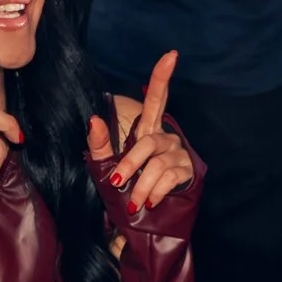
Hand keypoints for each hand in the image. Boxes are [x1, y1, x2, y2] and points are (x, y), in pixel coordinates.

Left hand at [89, 50, 193, 214]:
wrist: (145, 226)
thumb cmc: (125, 194)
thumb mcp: (105, 170)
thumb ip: (100, 145)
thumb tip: (93, 119)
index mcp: (146, 133)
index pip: (155, 100)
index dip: (162, 78)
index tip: (171, 55)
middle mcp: (166, 139)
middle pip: (148, 141)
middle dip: (130, 163)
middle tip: (118, 182)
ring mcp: (179, 155)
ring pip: (157, 162)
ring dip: (142, 184)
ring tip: (134, 202)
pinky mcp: (188, 173)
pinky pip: (169, 177)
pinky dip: (156, 192)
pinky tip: (151, 202)